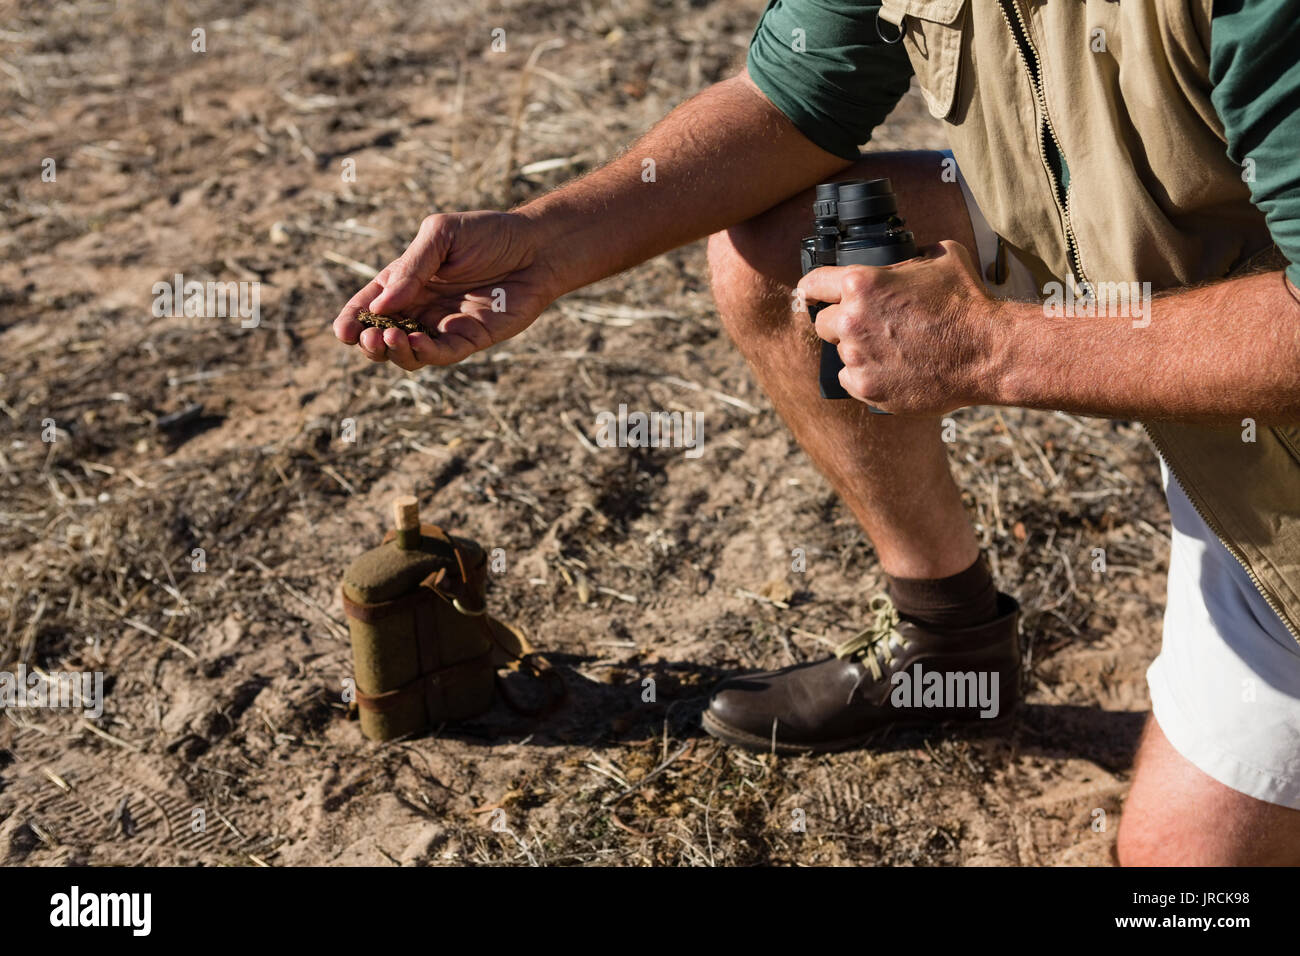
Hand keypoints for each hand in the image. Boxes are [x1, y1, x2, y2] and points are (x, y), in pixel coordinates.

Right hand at [332, 210, 559, 369]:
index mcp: (405, 281)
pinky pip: (440, 355)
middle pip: (382, 337)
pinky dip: (424, 354)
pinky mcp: (469, 339)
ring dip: (394, 352)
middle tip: (370, 338)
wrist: (536, 247)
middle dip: (369, 342)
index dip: (351, 321)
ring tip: (392, 338)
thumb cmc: (488, 234)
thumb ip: (412, 266)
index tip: (343, 332)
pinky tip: (415, 343)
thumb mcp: (441, 236)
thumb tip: (380, 306)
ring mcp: (443, 326)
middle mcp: (420, 307)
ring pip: (407, 354)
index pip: (368, 306)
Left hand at [798, 240, 1003, 414]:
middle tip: (868, 326)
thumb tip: (907, 255)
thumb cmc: (966, 303)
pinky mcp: (868, 388)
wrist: (987, 352)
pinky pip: (851, 380)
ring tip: (891, 349)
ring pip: (840, 353)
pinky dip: (866, 376)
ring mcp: (857, 358)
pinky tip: (890, 369)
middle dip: (840, 322)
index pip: (812, 284)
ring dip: (858, 350)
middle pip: (822, 323)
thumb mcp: (940, 256)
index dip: (812, 289)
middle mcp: (851, 321)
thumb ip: (911, 254)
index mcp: (861, 285)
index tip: (812, 295)